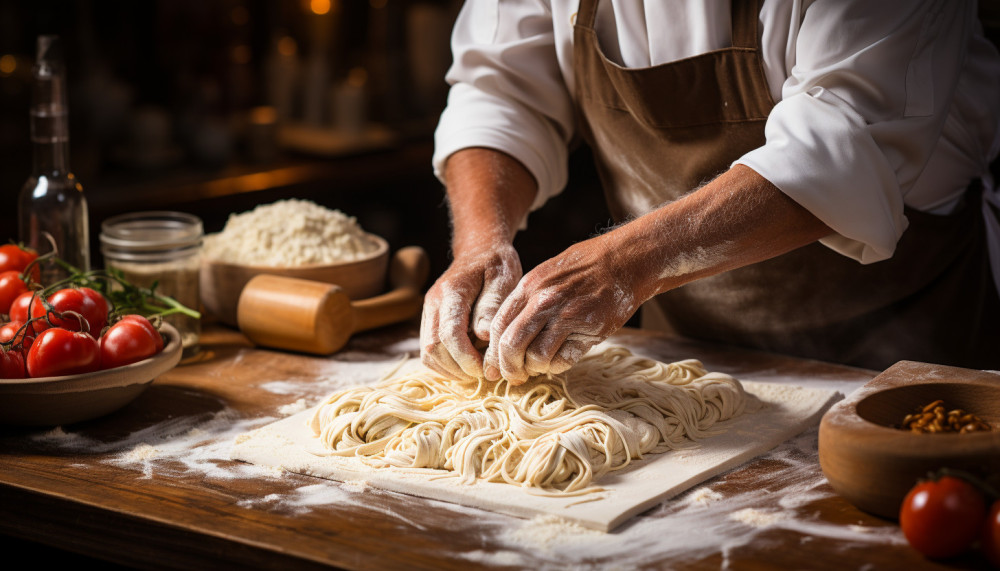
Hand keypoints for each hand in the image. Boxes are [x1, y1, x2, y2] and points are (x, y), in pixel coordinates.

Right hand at [420, 244, 521, 380]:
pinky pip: (429, 352)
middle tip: (484, 373)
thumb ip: (493, 305)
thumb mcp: (504, 277)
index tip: (485, 369)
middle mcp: (433, 303)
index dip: (465, 358)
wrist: (479, 250)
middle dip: (458, 368)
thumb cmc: (496, 264)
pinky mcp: (430, 321)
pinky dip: (446, 365)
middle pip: (434, 348)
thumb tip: (483, 335)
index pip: (449, 334)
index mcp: (451, 292)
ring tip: (477, 370)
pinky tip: (467, 364)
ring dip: (451, 370)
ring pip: (428, 354)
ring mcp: (428, 312)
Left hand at [483, 236, 639, 383]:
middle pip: (512, 345)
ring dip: (537, 368)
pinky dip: (558, 366)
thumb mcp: (545, 275)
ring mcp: (568, 315)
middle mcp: (544, 301)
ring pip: (538, 357)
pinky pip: (564, 360)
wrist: (623, 261)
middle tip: (514, 377)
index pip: (498, 326)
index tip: (494, 367)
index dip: (493, 353)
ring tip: (542, 365)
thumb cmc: (583, 268)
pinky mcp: (590, 329)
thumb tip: (502, 338)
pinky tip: (560, 358)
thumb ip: (524, 302)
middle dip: (509, 368)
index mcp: (529, 286)